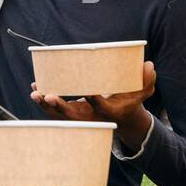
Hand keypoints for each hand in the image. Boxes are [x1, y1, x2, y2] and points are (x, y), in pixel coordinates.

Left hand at [30, 61, 156, 149]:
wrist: (120, 119)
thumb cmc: (129, 102)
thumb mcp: (141, 94)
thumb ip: (146, 82)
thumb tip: (150, 66)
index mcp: (108, 112)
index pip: (100, 107)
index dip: (93, 100)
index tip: (87, 92)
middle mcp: (92, 118)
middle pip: (73, 116)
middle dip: (59, 107)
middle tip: (49, 96)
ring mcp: (80, 118)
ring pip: (60, 115)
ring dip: (46, 105)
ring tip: (36, 92)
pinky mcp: (72, 115)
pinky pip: (55, 111)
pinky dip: (44, 102)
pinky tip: (36, 90)